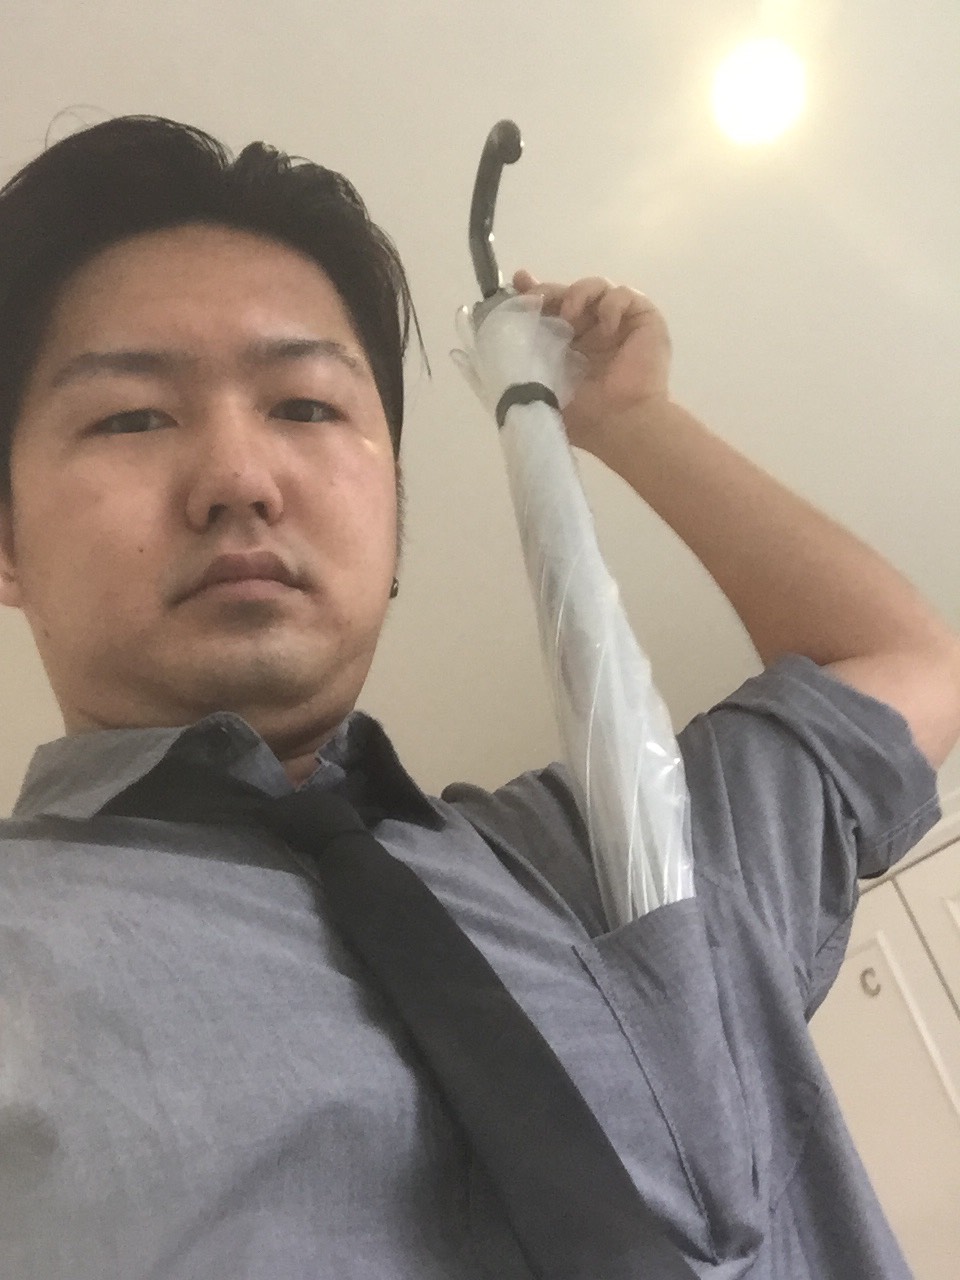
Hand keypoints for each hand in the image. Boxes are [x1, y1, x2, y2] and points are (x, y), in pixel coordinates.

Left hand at [513, 269, 671, 453]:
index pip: (549, 311)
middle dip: (550, 291)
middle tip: (539, 298)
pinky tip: (605, 327)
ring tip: (570, 315)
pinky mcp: (644, 320)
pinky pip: (624, 294)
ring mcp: (618, 325)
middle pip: (567, 294)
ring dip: (578, 294)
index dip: (533, 294)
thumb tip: (481, 349)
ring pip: (595, 286)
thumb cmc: (584, 416)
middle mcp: (592, 332)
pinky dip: (612, 304)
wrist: (620, 422)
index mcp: (569, 347)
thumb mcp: (537, 389)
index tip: (519, 281)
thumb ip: (515, 366)